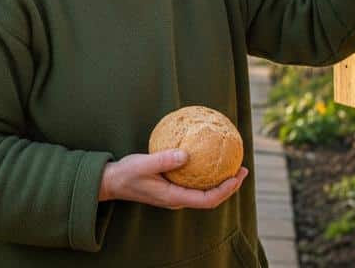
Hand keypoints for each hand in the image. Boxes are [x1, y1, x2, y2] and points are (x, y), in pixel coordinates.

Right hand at [98, 150, 248, 209]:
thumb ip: (164, 160)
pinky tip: (209, 159)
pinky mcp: (172, 187)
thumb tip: (186, 154)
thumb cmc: (126, 173)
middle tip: (242, 169)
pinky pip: (195, 184)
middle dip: (229, 186)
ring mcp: (175, 194)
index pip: (207, 200)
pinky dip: (207, 174)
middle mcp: (178, 199)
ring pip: (204, 192)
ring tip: (232, 165)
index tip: (237, 176)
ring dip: (220, 181)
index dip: (226, 190)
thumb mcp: (143, 164)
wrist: (112, 182)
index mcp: (174, 197)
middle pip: (211, 198)